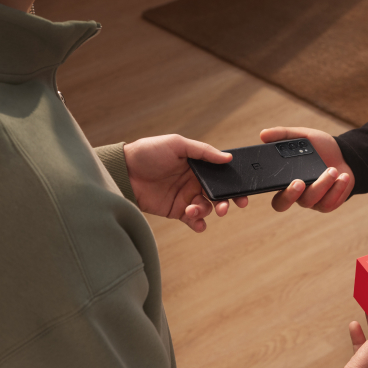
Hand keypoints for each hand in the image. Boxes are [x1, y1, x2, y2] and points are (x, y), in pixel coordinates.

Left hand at [123, 135, 247, 232]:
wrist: (124, 171)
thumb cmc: (149, 152)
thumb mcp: (177, 144)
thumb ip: (203, 151)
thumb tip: (227, 157)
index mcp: (198, 166)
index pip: (222, 176)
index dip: (234, 186)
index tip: (243, 194)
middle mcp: (195, 182)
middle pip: (218, 195)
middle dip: (225, 203)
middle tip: (224, 208)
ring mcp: (186, 197)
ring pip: (206, 208)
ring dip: (205, 212)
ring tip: (193, 210)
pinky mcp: (176, 210)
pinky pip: (193, 220)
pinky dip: (198, 224)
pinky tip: (197, 223)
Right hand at [260, 127, 354, 212]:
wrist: (346, 155)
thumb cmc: (320, 147)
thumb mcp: (303, 136)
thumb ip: (284, 134)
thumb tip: (263, 134)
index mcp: (283, 178)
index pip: (265, 189)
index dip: (256, 194)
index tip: (259, 187)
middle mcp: (293, 193)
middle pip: (282, 204)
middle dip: (290, 194)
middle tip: (299, 182)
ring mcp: (309, 201)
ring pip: (309, 200)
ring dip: (322, 185)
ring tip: (332, 170)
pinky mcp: (326, 204)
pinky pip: (328, 203)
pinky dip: (337, 189)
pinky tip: (343, 177)